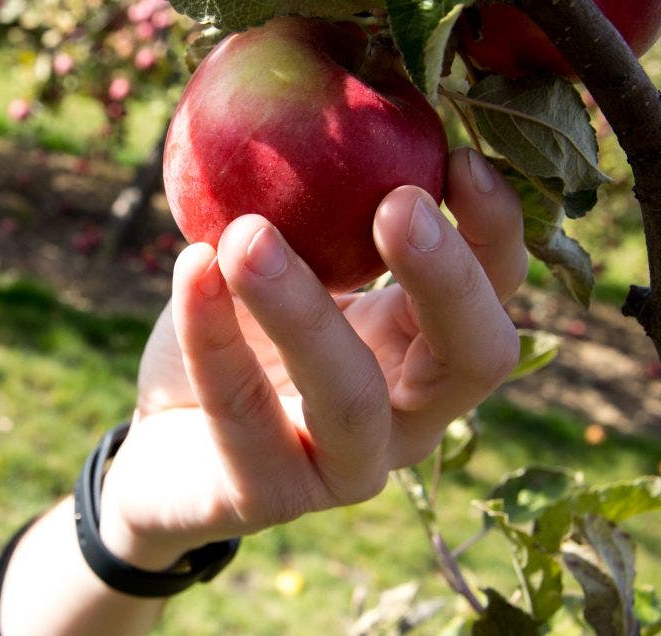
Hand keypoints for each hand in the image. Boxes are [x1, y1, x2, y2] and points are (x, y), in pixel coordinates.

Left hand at [101, 148, 526, 566]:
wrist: (164, 441)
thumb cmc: (238, 340)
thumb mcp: (282, 269)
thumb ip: (314, 221)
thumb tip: (335, 113)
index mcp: (422, 350)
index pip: (497, 296)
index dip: (495, 233)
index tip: (458, 157)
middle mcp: (408, 416)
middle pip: (474, 359)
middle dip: (447, 278)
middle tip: (398, 203)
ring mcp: (344, 467)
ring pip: (354, 401)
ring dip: (305, 311)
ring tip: (248, 236)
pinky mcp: (267, 497)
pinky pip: (244, 419)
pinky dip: (213, 337)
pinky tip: (191, 267)